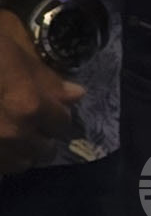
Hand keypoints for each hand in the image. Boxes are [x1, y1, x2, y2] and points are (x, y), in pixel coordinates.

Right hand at [0, 0, 82, 174]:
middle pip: (43, 150)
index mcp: (28, 106)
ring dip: (19, 151)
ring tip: (10, 134)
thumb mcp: (14, 51)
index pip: (62, 124)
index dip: (59, 116)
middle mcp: (10, 135)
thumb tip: (76, 95)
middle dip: (41, 136)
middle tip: (31, 122)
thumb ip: (46, 78)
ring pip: (18, 164)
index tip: (52, 110)